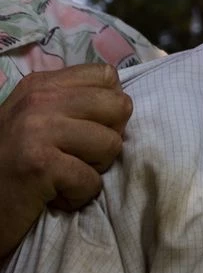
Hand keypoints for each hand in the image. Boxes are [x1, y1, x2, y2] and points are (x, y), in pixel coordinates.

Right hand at [0, 64, 132, 259]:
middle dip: (109, 138)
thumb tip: (120, 100)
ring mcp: (38, 130)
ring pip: (111, 144)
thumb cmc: (8, 164)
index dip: (109, 108)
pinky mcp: (40, 165)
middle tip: (80, 158)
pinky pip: (92, 181)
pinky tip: (53, 197)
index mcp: (41, 84)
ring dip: (94, 170)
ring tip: (64, 177)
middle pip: (118, 106)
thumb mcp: (35, 119)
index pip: (105, 75)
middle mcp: (39, 99)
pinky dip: (78, 197)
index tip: (88, 129)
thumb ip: (70, 103)